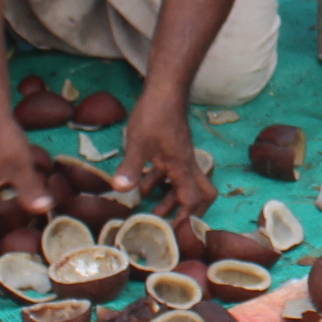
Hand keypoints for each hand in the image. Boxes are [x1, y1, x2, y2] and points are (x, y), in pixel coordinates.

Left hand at [114, 89, 212, 216]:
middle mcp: (187, 164)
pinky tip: (141, 185)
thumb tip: (119, 190)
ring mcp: (181, 156)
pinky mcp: (173, 148)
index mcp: (183, 167)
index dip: (187, 218)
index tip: (175, 232)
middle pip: (202, 193)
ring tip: (152, 212)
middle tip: (172, 223)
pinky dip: (160, 182)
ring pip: (184, 183)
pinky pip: (172, 172)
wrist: (165, 89)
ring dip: (171, 198)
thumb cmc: (155, 115)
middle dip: (190, 210)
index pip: (193, 199)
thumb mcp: (138, 143)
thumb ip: (131, 168)